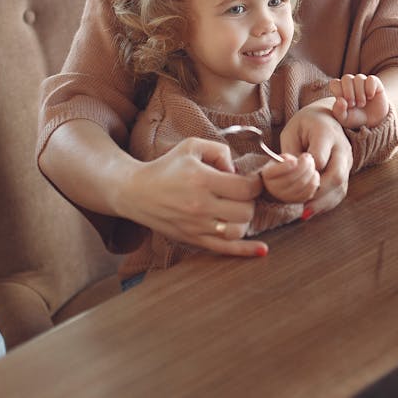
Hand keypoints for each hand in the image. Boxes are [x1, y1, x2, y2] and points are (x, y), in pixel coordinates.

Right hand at [122, 137, 268, 256]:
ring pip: (238, 231)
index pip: (245, 188)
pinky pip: (224, 250)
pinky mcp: (192, 240)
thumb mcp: (192, 146)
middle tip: (242, 194)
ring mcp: (196, 226)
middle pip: (245, 211)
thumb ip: (220, 151)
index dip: (256, 183)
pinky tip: (262, 250)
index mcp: (201, 180)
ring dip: (244, 220)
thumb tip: (238, 171)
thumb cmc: (166, 167)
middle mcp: (200, 206)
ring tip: (235, 209)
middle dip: (250, 201)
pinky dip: (245, 251)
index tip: (252, 180)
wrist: (135, 192)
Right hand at [261, 153, 318, 202]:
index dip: (287, 165)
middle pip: (291, 178)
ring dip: (310, 172)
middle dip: (303, 166)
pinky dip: (314, 182)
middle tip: (309, 157)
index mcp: (268, 174)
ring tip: (312, 164)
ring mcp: (285, 196)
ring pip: (301, 185)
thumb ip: (288, 158)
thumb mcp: (281, 159)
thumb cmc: (283, 166)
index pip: (275, 171)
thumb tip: (300, 161)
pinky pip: (308, 193)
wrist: (282, 181)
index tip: (295, 160)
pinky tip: (314, 174)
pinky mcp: (297, 200)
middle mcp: (274, 188)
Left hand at [279, 100, 353, 216]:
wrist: (326, 118)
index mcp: (326, 133)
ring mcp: (347, 161)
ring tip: (304, 213)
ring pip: (341, 187)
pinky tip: (312, 209)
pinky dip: (326, 203)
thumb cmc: (304, 125)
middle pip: (336, 175)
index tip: (292, 174)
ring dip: (322, 203)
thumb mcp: (291, 132)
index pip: (319, 158)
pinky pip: (340, 192)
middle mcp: (342, 148)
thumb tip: (287, 174)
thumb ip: (289, 152)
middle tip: (298, 205)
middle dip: (317, 193)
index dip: (305, 171)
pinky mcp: (347, 171)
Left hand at [329, 74, 388, 128]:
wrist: (373, 120)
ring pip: (359, 78)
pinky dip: (370, 88)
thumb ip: (338, 111)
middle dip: (349, 93)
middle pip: (346, 78)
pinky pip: (371, 79)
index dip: (338, 92)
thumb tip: (340, 100)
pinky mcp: (375, 82)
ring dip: (360, 93)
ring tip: (361, 104)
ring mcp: (363, 81)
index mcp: (340, 89)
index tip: (345, 104)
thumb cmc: (356, 117)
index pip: (334, 83)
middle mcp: (351, 83)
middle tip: (353, 105)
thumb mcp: (345, 119)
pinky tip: (370, 97)